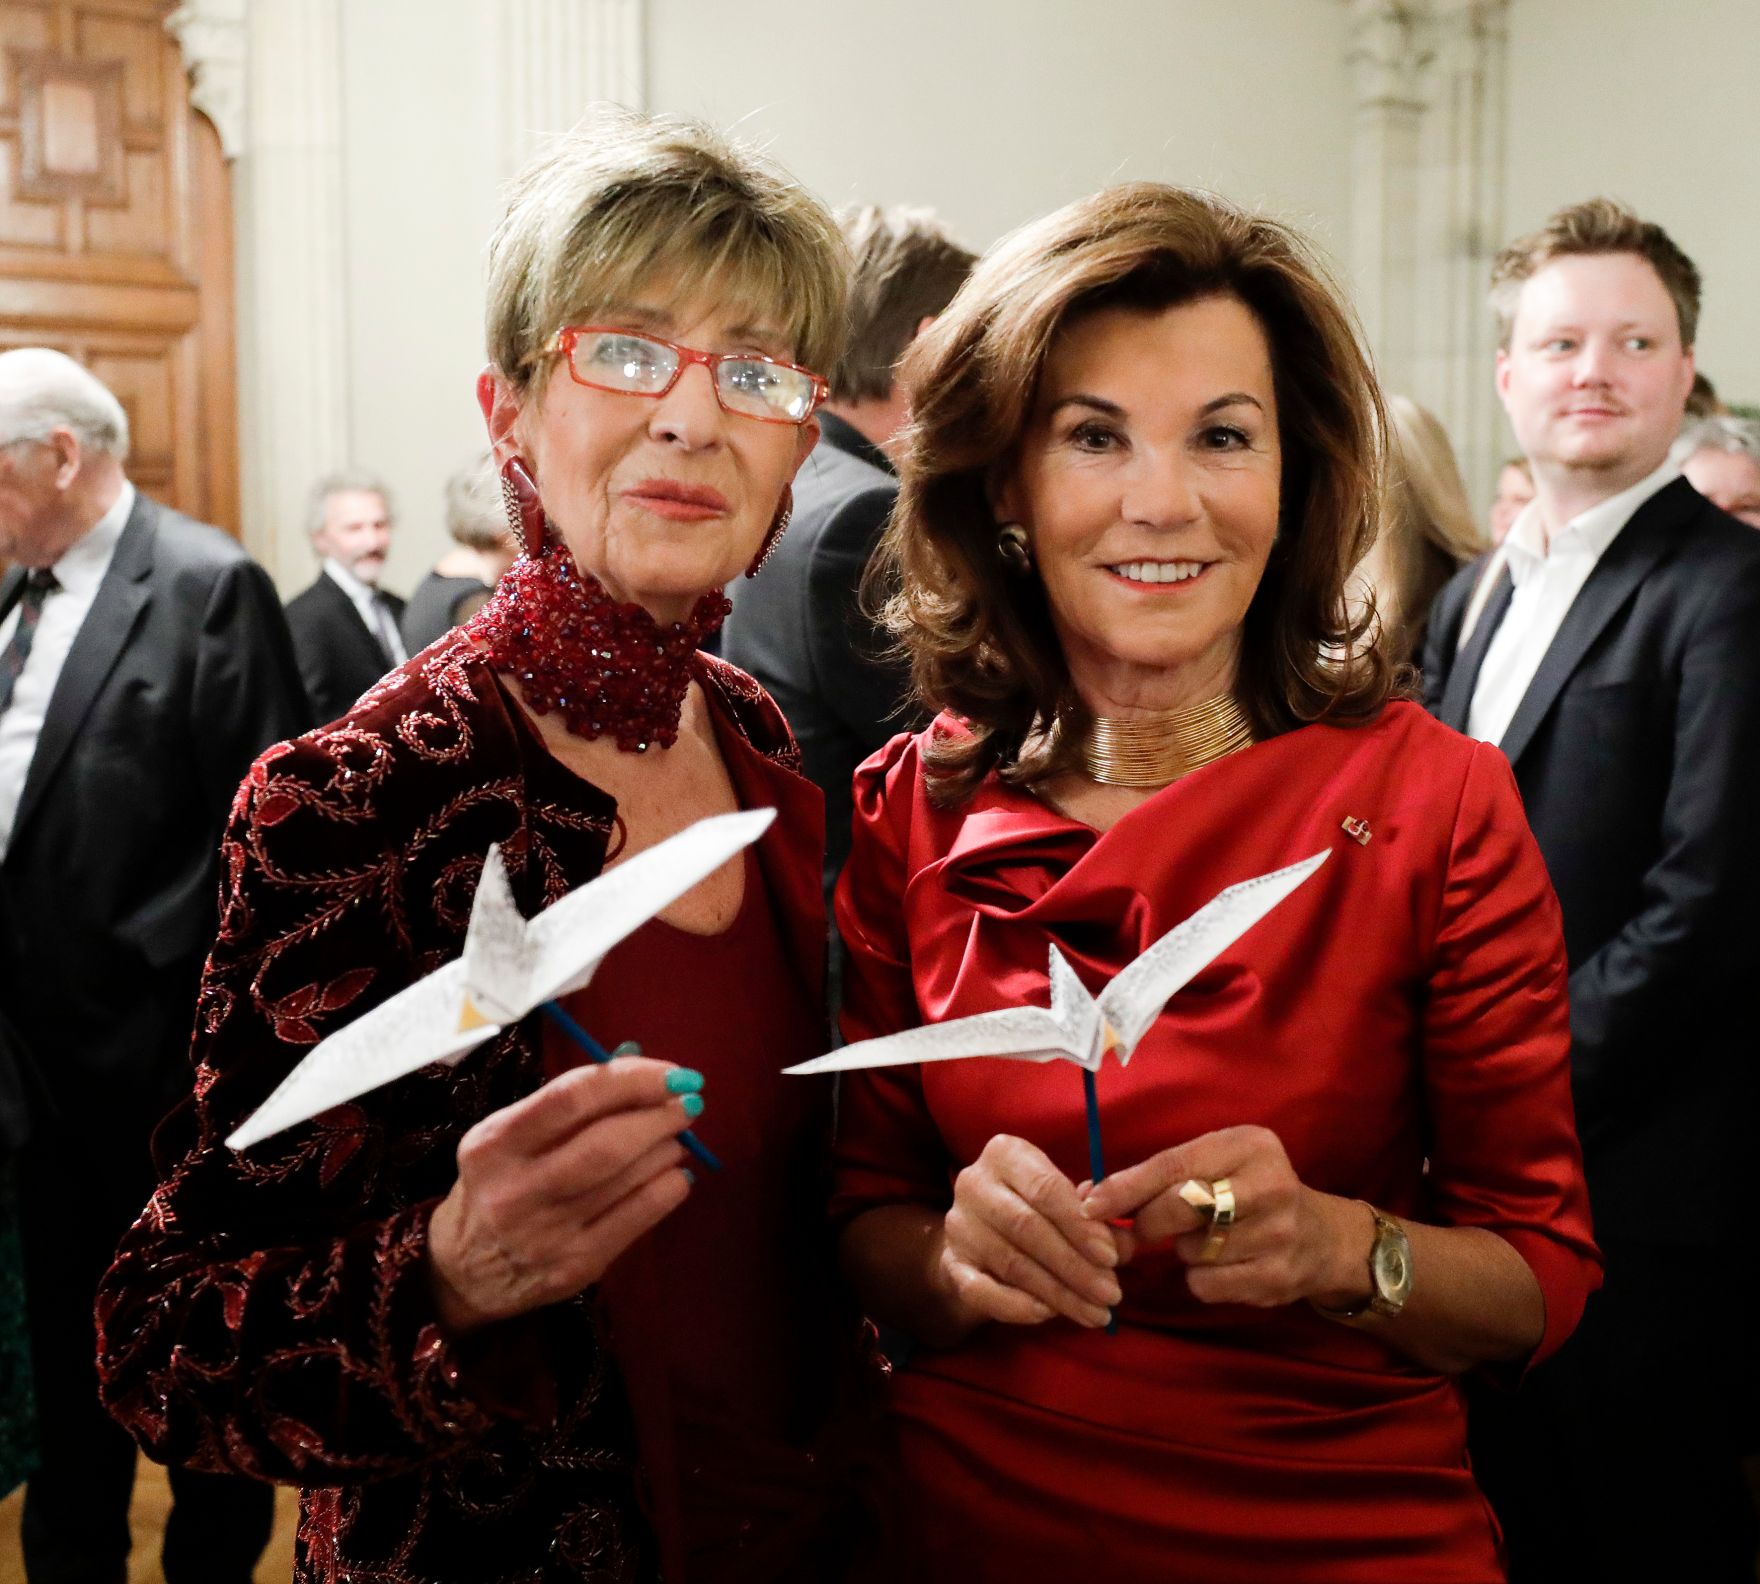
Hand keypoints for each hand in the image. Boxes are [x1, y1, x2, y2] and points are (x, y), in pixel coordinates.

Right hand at [427, 1054, 699, 1333]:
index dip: (632, 1080)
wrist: (467, 1271)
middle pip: (606, 1142)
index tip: (673, 1074)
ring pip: (627, 1178)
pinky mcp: (576, 1267)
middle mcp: (516, 1190)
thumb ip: (567, 1101)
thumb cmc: (499, 1183)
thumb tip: (641, 1067)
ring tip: (677, 1136)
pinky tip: (676, 1174)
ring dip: (667, 1148)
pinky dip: (668, 1187)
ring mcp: (547, 1233)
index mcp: (495, 1144)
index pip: (573, 1098)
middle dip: (660, 1115)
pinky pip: (638, 1217)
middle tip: (689, 1102)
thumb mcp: (510, 1135)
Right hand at [937, 1134, 1122, 1330]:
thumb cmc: (1037, 1206)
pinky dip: (1015, 1306)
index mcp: (1005, 1154)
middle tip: (1111, 1294)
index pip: (1045, 1188)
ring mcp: (959, 1225)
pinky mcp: (950, 1262)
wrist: (981, 1228)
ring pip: (1012, 1263)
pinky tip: (1047, 1315)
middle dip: (1075, 1266)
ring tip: (1096, 1313)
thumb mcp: (1067, 1200)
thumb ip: (1098, 1219)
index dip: (1080, 1225)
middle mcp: (974, 1183)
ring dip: (1058, 1293)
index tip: (1112, 1257)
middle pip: (1028, 1228)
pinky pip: (981, 1291)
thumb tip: (1125, 1245)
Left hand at [1081, 1125, 1370, 1310]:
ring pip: (1192, 1251)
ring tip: (1210, 1240)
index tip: (1090, 1205)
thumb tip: (1090, 1199)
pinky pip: (1207, 1284)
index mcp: (1249, 1144)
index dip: (1127, 1187)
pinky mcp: (1278, 1277)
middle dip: (1149, 1222)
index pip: (1175, 1164)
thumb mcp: (1214, 1166)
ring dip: (1185, 1251)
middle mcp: (1270, 1184)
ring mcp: (1279, 1233)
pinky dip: (1201, 1279)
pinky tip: (1225, 1265)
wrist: (1321, 1239)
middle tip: (1142, 1230)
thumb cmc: (1247, 1192)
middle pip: (1181, 1207)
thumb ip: (1157, 1177)